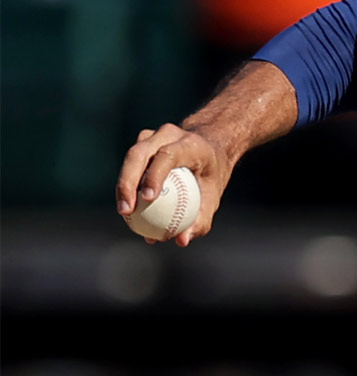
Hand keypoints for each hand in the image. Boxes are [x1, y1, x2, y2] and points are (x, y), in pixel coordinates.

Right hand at [115, 123, 233, 246]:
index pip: (167, 155)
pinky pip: (131, 164)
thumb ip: (201, 219)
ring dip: (124, 185)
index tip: (147, 199)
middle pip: (139, 154)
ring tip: (124, 213)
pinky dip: (128, 184)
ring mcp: (153, 135)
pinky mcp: (142, 142)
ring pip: (131, 158)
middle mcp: (169, 134)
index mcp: (190, 144)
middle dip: (128, 182)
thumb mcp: (214, 197)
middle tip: (127, 211)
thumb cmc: (212, 175)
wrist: (210, 146)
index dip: (154, 176)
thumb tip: (181, 241)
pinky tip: (128, 208)